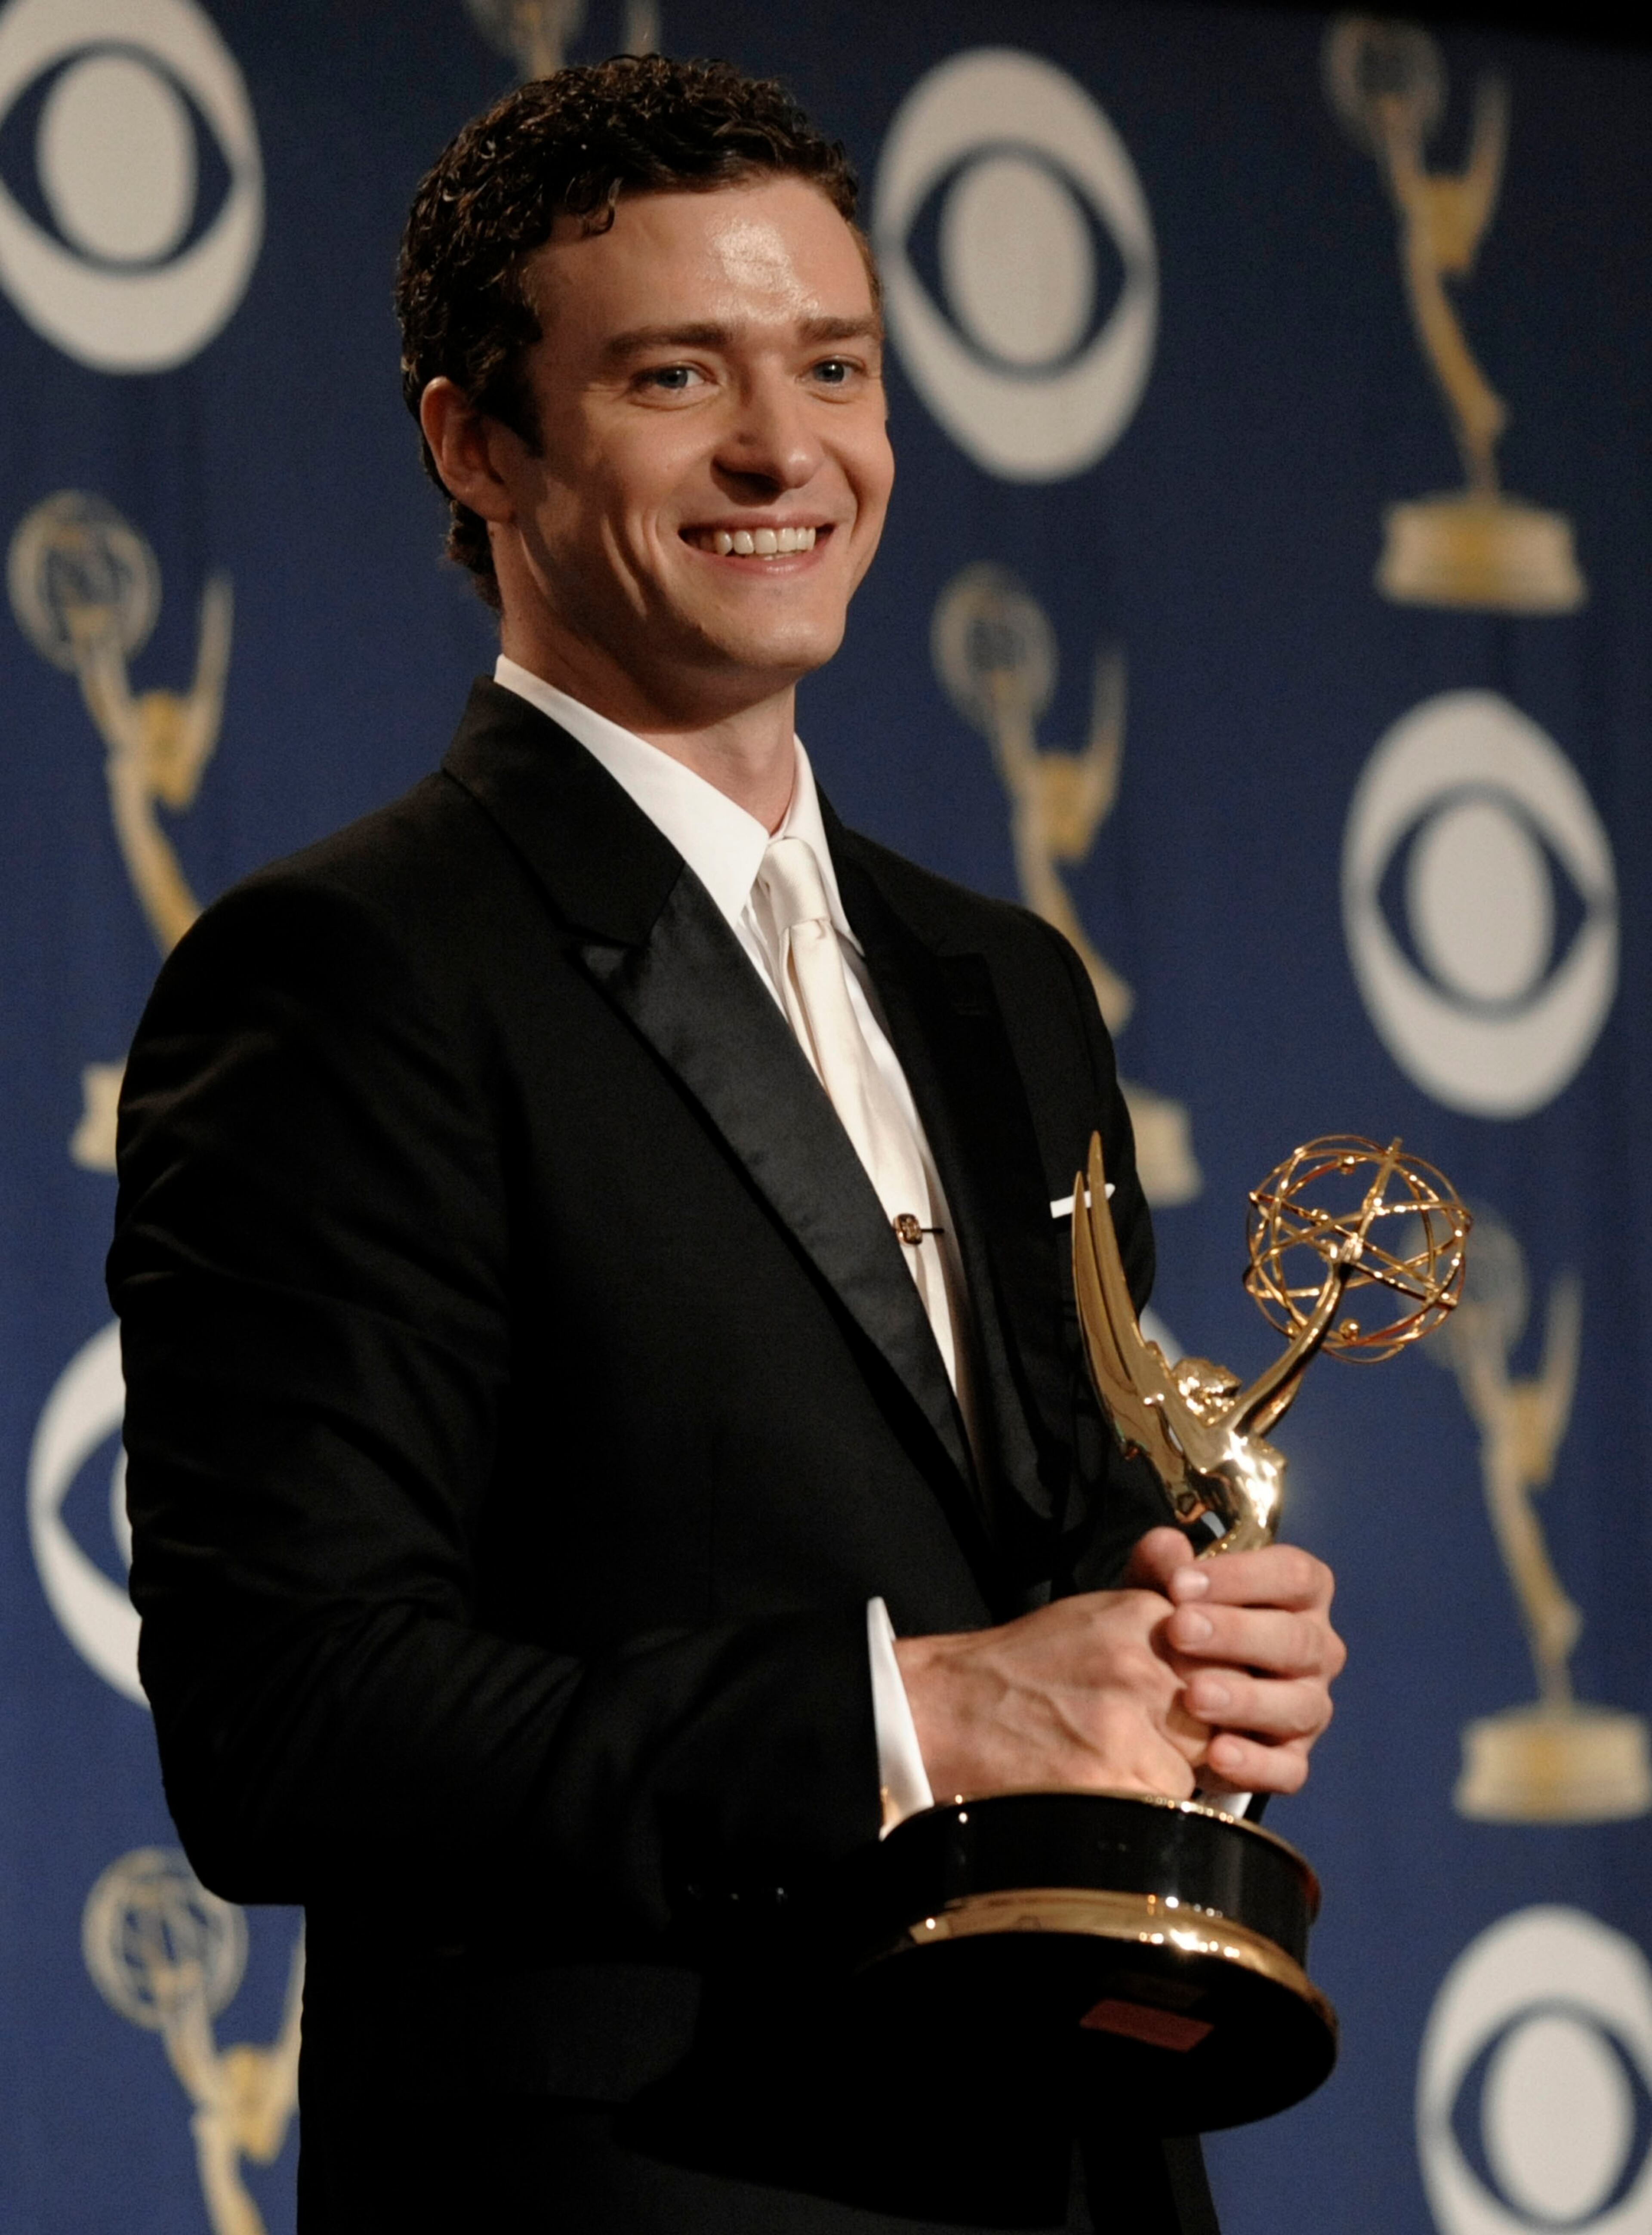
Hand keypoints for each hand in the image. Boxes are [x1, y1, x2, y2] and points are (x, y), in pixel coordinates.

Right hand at [892, 1568, 1208, 1804]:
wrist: (943, 1710)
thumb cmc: (1018, 1667)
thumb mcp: (1093, 1614)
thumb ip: (1156, 1603)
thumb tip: (1200, 1585)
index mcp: (1141, 1616)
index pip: (1226, 1653)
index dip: (1216, 1684)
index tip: (1192, 1699)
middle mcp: (1141, 1665)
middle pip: (1221, 1709)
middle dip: (1200, 1731)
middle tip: (1156, 1738)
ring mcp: (1126, 1724)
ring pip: (1199, 1764)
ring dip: (1172, 1772)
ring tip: (1122, 1762)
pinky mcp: (1112, 1780)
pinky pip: (1166, 1805)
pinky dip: (1145, 1805)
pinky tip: (1107, 1787)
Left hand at [1129, 1527, 1345, 1797]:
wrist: (1167, 1698)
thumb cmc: (1177, 1630)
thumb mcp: (1161, 1594)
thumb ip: (1161, 1568)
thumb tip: (1166, 1546)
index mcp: (1297, 1597)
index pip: (1294, 1575)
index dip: (1243, 1575)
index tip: (1181, 1583)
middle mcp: (1315, 1650)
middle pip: (1296, 1638)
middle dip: (1237, 1633)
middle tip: (1179, 1630)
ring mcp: (1309, 1707)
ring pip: (1299, 1705)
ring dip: (1247, 1700)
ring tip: (1194, 1697)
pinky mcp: (1293, 1759)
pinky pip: (1289, 1768)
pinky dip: (1256, 1764)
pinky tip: (1216, 1753)